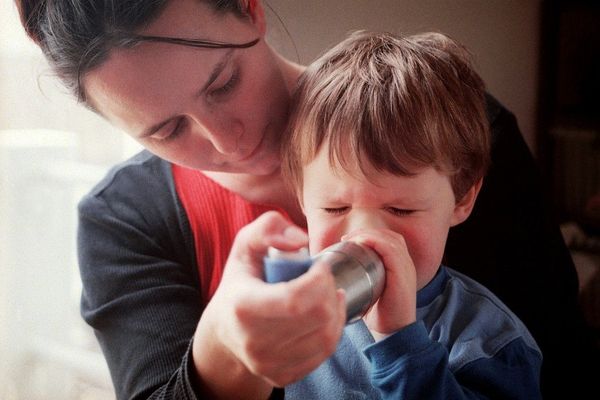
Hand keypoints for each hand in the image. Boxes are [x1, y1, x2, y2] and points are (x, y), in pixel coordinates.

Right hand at [193, 211, 345, 396]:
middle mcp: (254, 341)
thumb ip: (269, 228)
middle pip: (318, 317)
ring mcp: (268, 363)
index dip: (320, 279)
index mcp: (243, 307)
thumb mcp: (245, 245)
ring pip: (327, 336)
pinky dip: (333, 330)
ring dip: (336, 310)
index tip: (320, 266)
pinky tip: (326, 315)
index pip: (297, 298)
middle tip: (324, 279)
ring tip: (328, 294)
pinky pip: (324, 353)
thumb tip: (299, 240)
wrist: (225, 331)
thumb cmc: (241, 282)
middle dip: (330, 291)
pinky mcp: (282, 375)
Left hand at [342, 229, 416, 339]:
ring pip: (389, 239)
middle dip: (367, 232)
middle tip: (347, 238)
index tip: (349, 239)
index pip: (389, 239)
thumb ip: (365, 279)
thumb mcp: (373, 291)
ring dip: (368, 235)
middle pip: (389, 235)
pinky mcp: (402, 275)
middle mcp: (407, 264)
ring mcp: (406, 268)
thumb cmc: (380, 314)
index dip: (370, 234)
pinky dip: (375, 242)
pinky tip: (361, 242)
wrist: (394, 332)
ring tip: (351, 239)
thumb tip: (339, 273)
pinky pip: (391, 250)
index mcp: (401, 266)